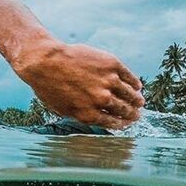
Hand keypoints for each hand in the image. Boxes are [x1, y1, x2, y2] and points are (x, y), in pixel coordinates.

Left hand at [12, 38, 144, 129]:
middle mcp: (101, 99)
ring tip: (140, 102)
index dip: (122, 124)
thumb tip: (96, 119)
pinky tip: (137, 86)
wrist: (45, 61)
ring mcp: (108, 81)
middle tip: (137, 114)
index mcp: (89, 114)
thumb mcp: (62, 109)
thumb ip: (81, 115)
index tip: (127, 123)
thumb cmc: (49, 87)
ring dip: (136, 99)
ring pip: (129, 94)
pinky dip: (134, 82)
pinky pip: (128, 76)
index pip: (113, 122)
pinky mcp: (111, 64)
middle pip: (123, 109)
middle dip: (132, 114)